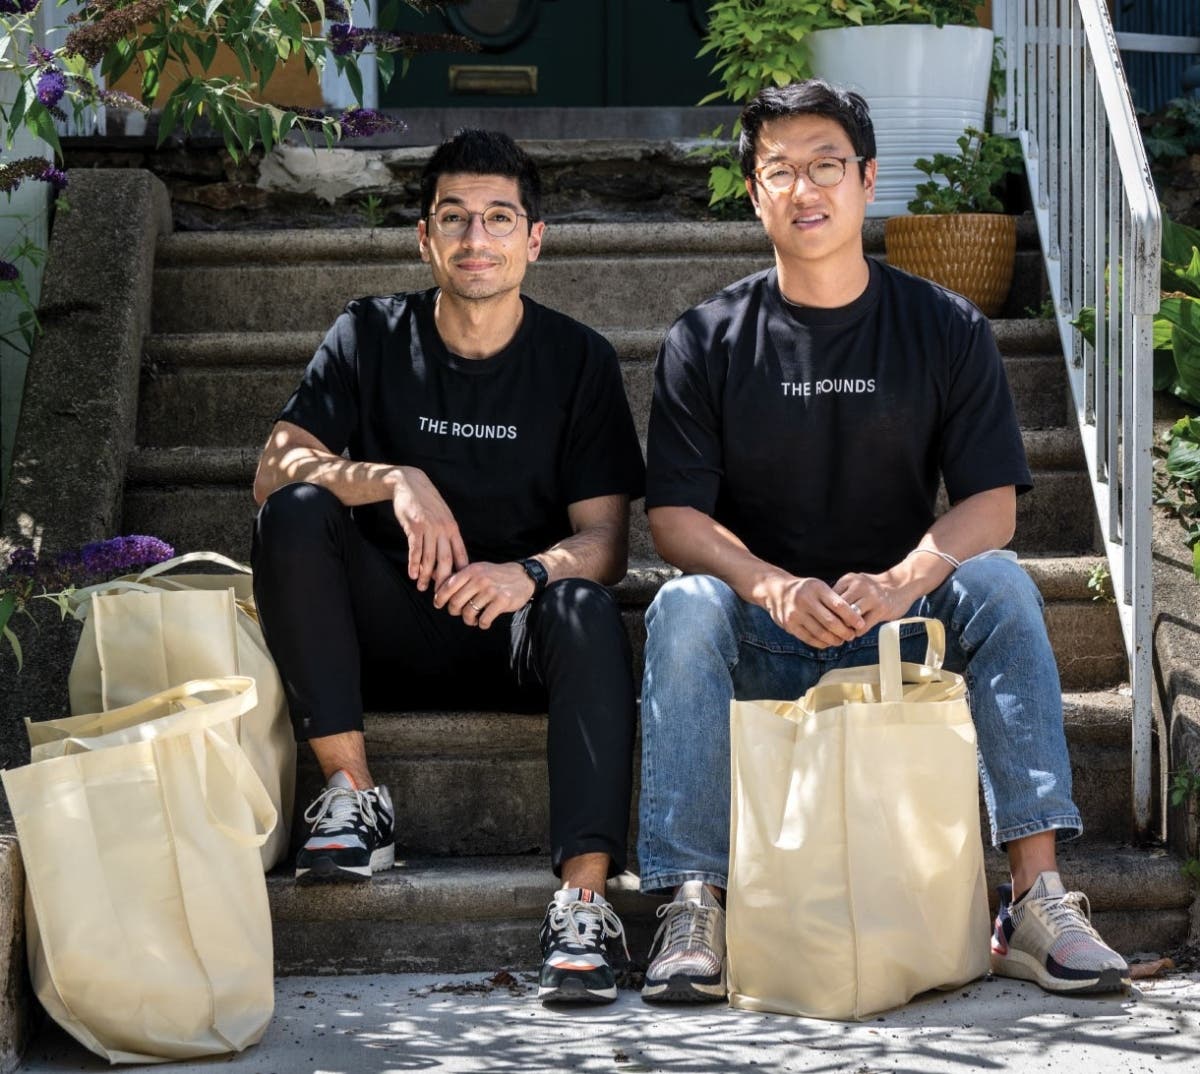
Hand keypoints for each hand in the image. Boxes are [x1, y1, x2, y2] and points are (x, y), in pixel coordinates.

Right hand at [390, 467, 468, 591]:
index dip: (460, 573)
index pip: (460, 555)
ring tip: (422, 587)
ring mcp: (429, 527)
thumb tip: (447, 558)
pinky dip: (414, 563)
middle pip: (446, 560)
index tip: (458, 588)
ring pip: (429, 557)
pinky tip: (412, 574)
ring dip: (425, 575)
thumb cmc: (426, 504)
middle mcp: (443, 529)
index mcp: (453, 529)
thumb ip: (445, 536)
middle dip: (443, 580)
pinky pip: (415, 549)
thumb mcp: (442, 517)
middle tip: (440, 595)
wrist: (410, 484)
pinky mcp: (415, 526)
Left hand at [434, 562, 536, 629]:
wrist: (523, 576)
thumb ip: (461, 577)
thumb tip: (437, 585)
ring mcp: (491, 590)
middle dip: (454, 611)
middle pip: (456, 602)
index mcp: (472, 570)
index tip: (438, 604)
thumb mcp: (478, 569)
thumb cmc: (496, 575)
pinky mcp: (502, 601)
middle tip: (459, 613)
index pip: (448, 586)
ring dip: (469, 620)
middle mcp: (480, 579)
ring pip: (469, 613)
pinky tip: (484, 622)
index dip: (439, 598)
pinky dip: (482, 624)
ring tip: (473, 619)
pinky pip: (484, 619)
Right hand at [759, 574, 861, 647]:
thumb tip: (854, 618)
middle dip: (845, 632)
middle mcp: (805, 600)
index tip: (861, 625)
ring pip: (821, 633)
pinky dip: (822, 643)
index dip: (852, 617)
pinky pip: (809, 638)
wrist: (776, 591)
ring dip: (834, 640)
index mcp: (816, 588)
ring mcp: (795, 613)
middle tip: (852, 635)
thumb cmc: (805, 590)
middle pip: (831, 622)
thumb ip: (834, 600)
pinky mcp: (789, 625)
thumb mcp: (819, 587)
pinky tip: (828, 642)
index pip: (839, 605)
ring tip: (841, 640)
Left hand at [832, 571, 911, 633]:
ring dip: (846, 628)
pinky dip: (857, 632)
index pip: (829, 598)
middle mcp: (859, 586)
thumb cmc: (873, 589)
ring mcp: (871, 597)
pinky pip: (862, 626)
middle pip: (838, 609)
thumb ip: (841, 594)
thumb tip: (822, 612)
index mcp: (849, 579)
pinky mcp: (881, 609)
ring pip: (849, 618)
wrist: (901, 585)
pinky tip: (856, 632)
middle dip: (834, 622)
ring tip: (844, 633)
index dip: (825, 612)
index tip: (824, 622)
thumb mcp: (855, 584)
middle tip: (832, 631)